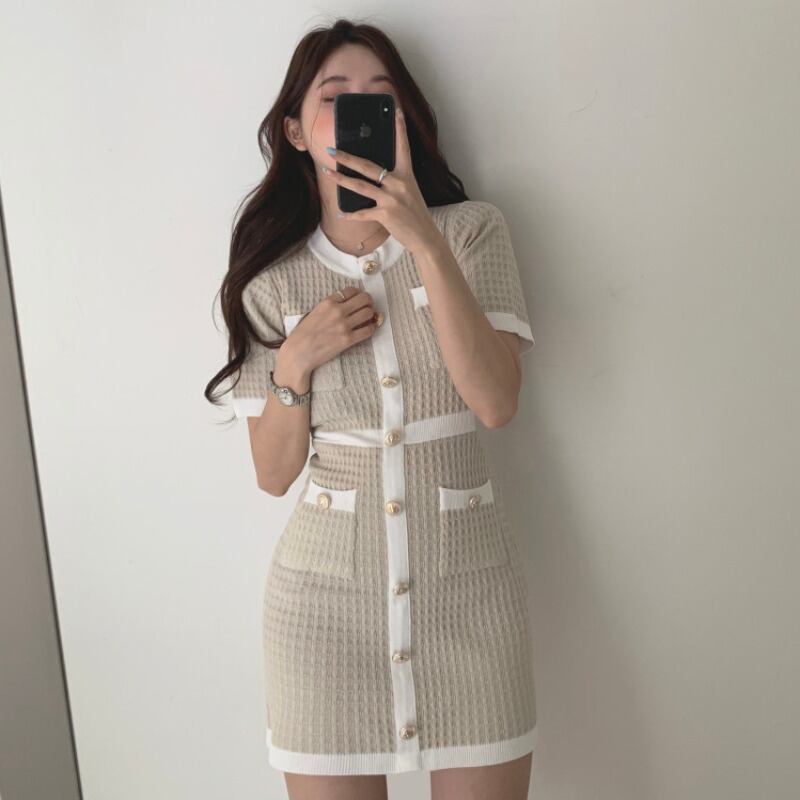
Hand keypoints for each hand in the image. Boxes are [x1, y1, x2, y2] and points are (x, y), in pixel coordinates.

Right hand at [285, 286, 376, 372]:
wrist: (299, 353)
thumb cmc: (303, 334)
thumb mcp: (315, 312)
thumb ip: (330, 306)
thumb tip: (348, 304)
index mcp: (328, 302)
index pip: (351, 291)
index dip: (358, 294)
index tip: (359, 299)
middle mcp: (337, 311)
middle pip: (364, 299)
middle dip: (369, 302)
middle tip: (368, 307)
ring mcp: (344, 326)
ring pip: (368, 313)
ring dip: (371, 315)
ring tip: (368, 319)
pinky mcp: (348, 340)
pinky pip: (368, 330)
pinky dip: (371, 328)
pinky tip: (368, 329)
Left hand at [320, 107, 441, 255]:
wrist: (425, 237)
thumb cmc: (416, 215)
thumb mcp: (409, 193)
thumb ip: (394, 182)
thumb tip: (373, 176)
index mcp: (407, 176)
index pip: (403, 148)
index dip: (399, 128)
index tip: (395, 110)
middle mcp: (399, 184)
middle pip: (369, 166)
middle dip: (348, 158)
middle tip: (332, 150)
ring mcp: (391, 200)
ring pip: (361, 186)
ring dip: (341, 180)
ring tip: (327, 173)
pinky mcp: (385, 215)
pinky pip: (363, 213)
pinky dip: (351, 215)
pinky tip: (341, 214)